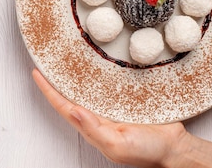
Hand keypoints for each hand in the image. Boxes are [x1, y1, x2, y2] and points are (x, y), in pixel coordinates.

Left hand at [32, 68, 186, 167]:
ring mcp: (111, 109)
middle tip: (46, 60)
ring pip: (86, 89)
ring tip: (63, 59)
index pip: (63, 106)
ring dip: (74, 76)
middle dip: (56, 80)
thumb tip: (73, 111)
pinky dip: (96, 76)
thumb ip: (95, 130)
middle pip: (71, 95)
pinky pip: (105, 86)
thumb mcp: (118, 145)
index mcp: (93, 128)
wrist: (175, 147)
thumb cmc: (148, 151)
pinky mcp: (125, 100)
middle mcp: (98, 117)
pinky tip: (93, 65)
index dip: (48, 90)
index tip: (36, 73)